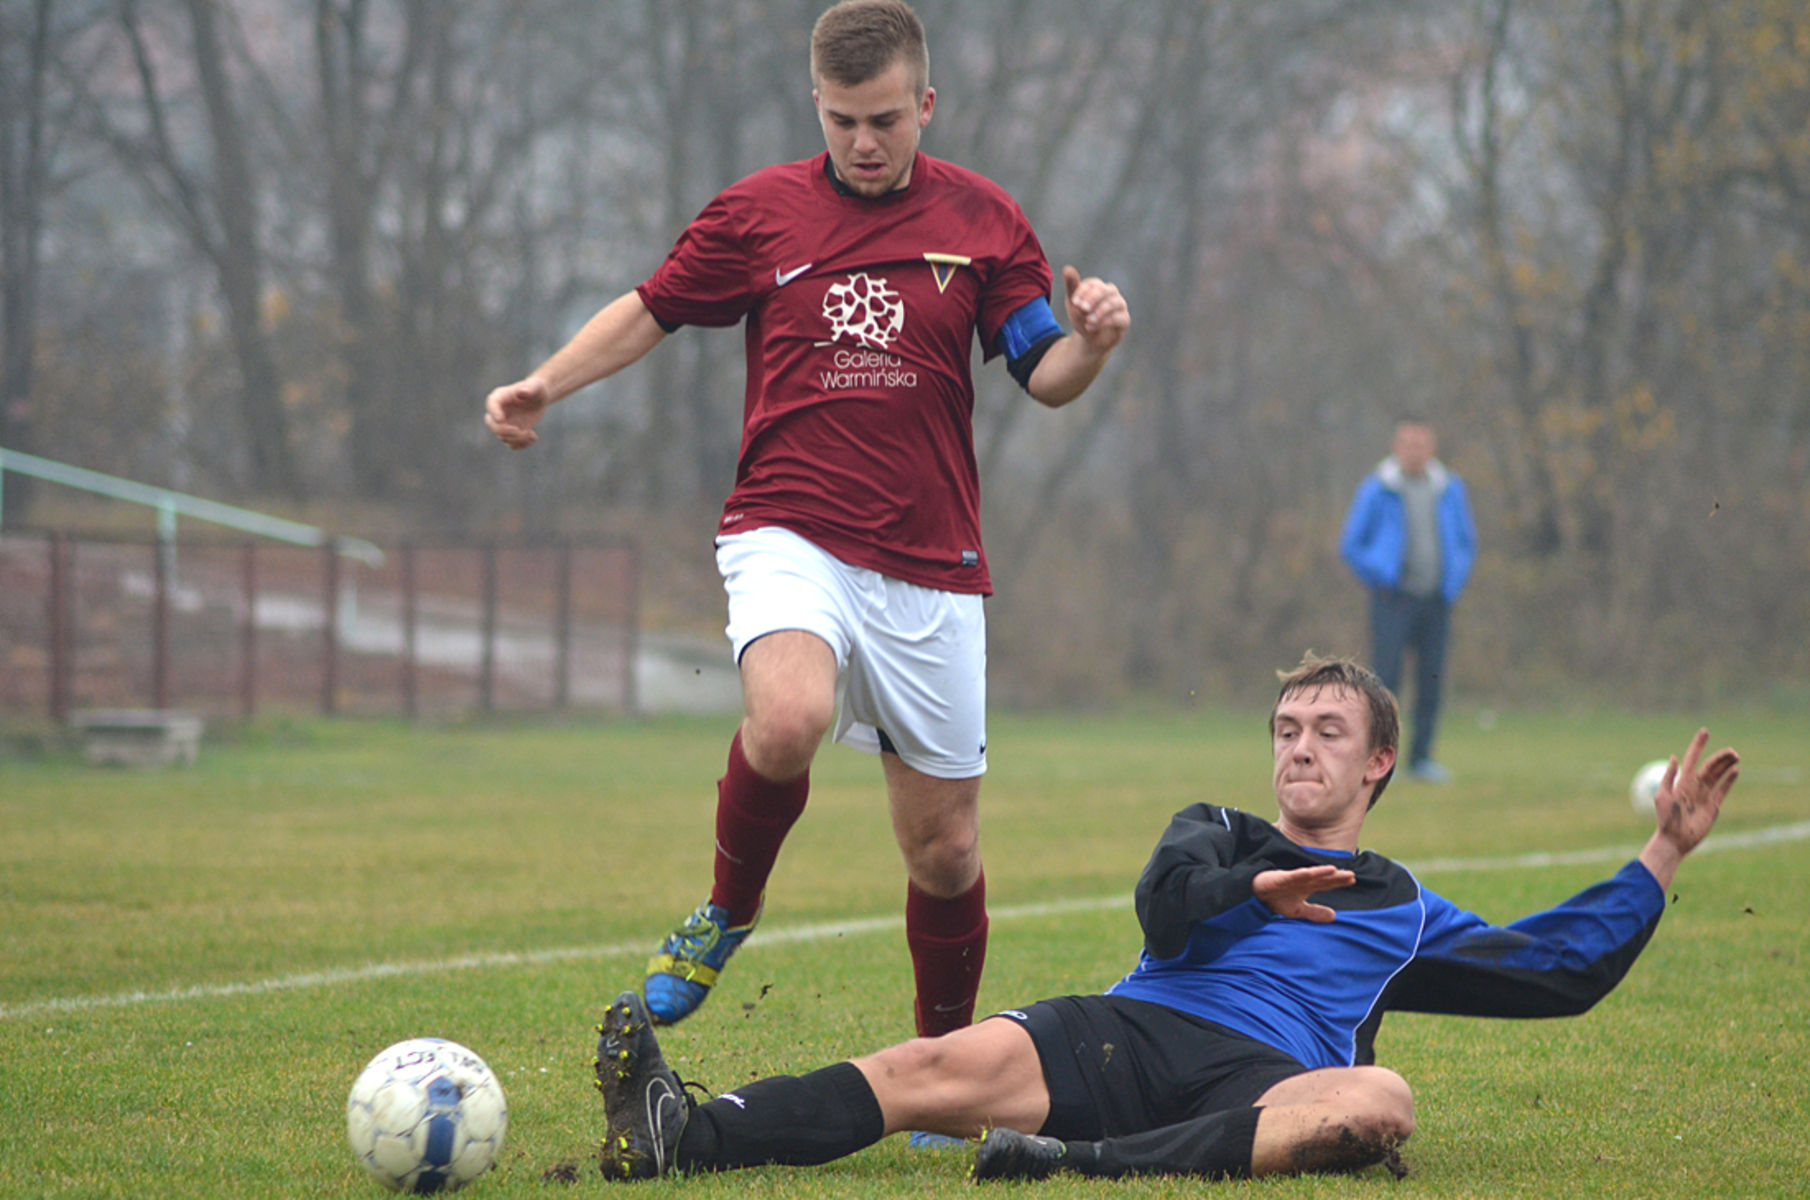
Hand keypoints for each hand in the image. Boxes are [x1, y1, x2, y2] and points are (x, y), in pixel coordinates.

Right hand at [484, 376, 551, 449]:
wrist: (539, 398)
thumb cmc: (536, 389)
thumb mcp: (536, 386)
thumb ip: (529, 388)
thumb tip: (521, 392)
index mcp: (500, 397)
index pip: (491, 404)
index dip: (493, 412)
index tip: (501, 419)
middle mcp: (498, 411)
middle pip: (491, 425)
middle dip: (505, 431)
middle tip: (521, 431)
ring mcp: (504, 424)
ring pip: (503, 437)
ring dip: (517, 439)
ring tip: (531, 434)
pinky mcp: (511, 432)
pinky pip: (512, 444)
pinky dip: (522, 445)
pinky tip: (533, 437)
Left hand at [1060, 265, 1128, 354]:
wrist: (1089, 339)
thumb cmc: (1082, 317)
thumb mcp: (1073, 303)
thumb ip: (1071, 286)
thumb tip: (1067, 268)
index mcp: (1098, 287)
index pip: (1093, 284)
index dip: (1083, 291)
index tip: (1074, 302)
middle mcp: (1111, 294)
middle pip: (1106, 290)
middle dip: (1093, 298)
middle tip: (1082, 309)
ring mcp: (1119, 306)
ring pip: (1115, 302)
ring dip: (1100, 311)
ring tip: (1088, 321)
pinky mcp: (1124, 320)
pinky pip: (1120, 317)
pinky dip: (1105, 322)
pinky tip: (1092, 327)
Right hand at [1253, 864, 1355, 922]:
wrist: (1255, 896)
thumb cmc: (1276, 900)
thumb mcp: (1298, 910)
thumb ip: (1315, 913)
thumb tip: (1335, 916)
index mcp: (1307, 887)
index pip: (1326, 883)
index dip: (1339, 881)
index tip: (1352, 880)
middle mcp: (1302, 881)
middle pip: (1322, 878)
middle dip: (1336, 877)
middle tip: (1351, 875)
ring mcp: (1293, 878)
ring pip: (1311, 875)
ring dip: (1322, 873)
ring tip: (1335, 871)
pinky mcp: (1282, 878)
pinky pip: (1295, 876)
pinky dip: (1304, 874)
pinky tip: (1313, 873)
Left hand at [1638, 727, 1738, 889]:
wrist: (1674, 839)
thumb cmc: (1665, 819)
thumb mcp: (1662, 795)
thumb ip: (1668, 777)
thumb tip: (1674, 757)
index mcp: (1682, 781)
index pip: (1692, 758)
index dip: (1698, 745)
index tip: (1704, 732)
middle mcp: (1694, 786)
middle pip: (1710, 766)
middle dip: (1720, 757)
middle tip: (1731, 751)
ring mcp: (1704, 795)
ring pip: (1718, 776)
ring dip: (1726, 765)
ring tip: (1736, 756)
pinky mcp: (1713, 806)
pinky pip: (1722, 790)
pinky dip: (1729, 781)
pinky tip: (1735, 771)